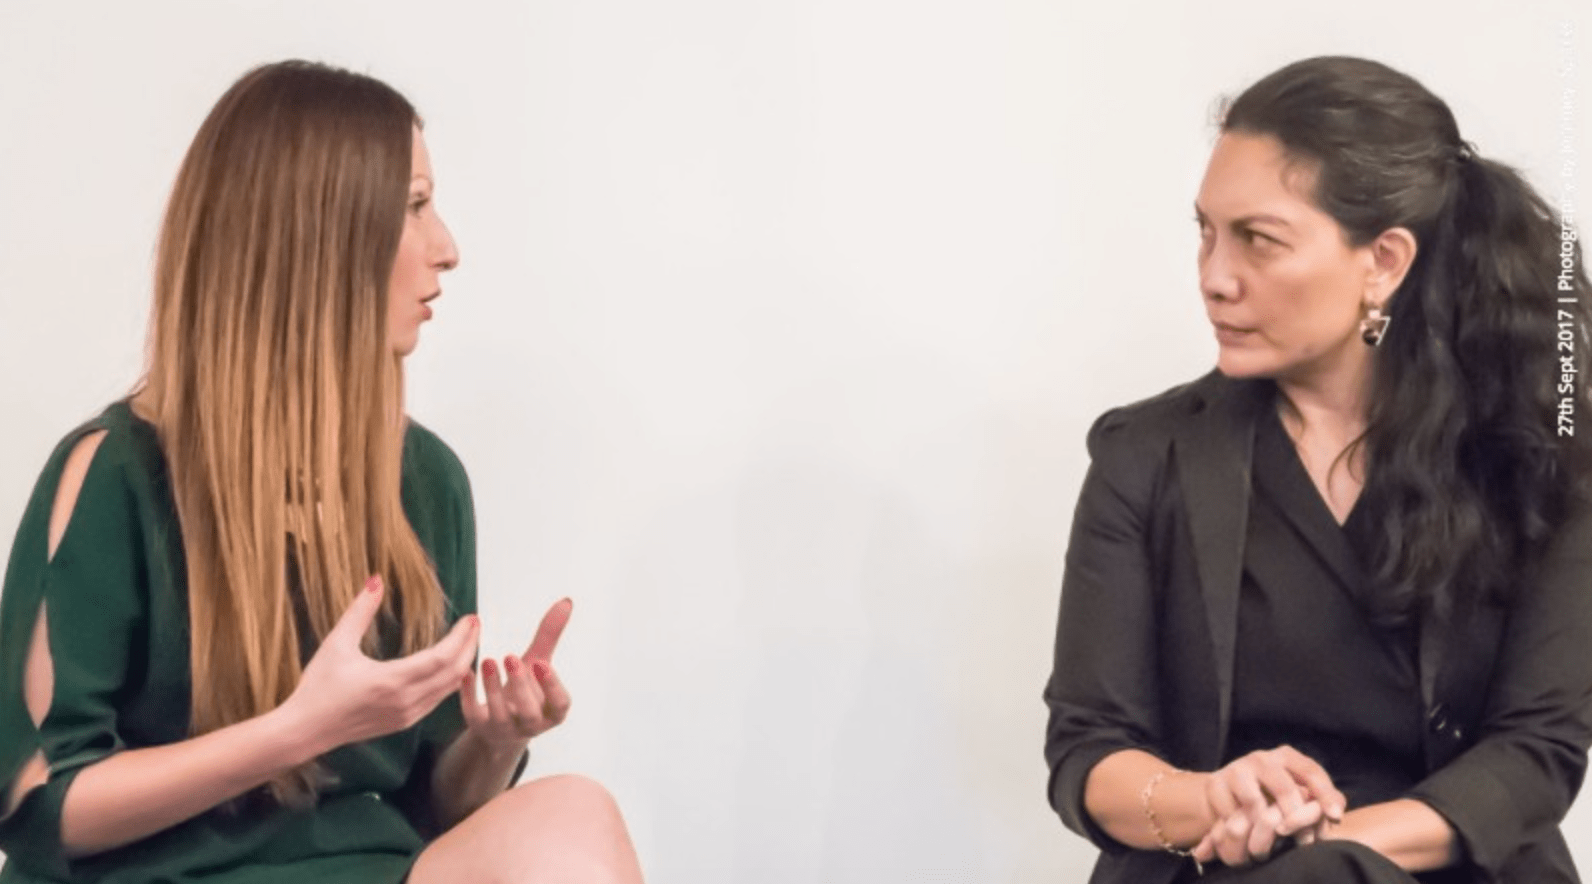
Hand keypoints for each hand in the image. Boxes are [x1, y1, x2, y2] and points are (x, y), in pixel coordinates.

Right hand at [282, 575, 479, 756]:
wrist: (305, 731)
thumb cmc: (318, 686)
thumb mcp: (336, 643)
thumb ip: (359, 611)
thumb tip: (376, 579)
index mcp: (391, 680)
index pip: (442, 657)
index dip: (461, 637)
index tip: (471, 617)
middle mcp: (405, 701)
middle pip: (453, 673)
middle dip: (469, 646)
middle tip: (475, 623)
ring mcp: (406, 715)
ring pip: (448, 689)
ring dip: (462, 663)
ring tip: (468, 641)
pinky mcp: (403, 722)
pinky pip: (437, 700)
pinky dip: (449, 681)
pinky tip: (450, 667)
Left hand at [459, 597, 574, 749]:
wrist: (501, 723)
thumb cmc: (526, 689)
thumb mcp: (538, 662)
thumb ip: (550, 636)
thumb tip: (566, 601)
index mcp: (551, 711)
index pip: (559, 704)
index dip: (552, 686)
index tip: (542, 663)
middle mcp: (531, 725)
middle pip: (529, 713)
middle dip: (520, 686)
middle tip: (510, 658)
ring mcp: (505, 729)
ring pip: (501, 716)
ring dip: (493, 689)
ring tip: (488, 660)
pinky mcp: (480, 728)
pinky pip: (474, 715)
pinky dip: (468, 695)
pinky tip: (466, 673)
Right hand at [1191, 746, 1345, 868]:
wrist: (1229, 797)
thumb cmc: (1274, 798)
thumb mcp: (1299, 793)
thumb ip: (1321, 800)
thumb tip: (1336, 815)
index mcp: (1286, 756)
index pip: (1310, 771)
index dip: (1325, 794)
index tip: (1335, 817)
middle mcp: (1261, 758)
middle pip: (1284, 788)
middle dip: (1296, 818)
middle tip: (1304, 841)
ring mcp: (1236, 769)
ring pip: (1254, 803)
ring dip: (1265, 828)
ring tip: (1275, 842)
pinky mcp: (1215, 785)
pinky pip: (1231, 814)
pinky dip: (1242, 830)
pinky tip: (1250, 837)